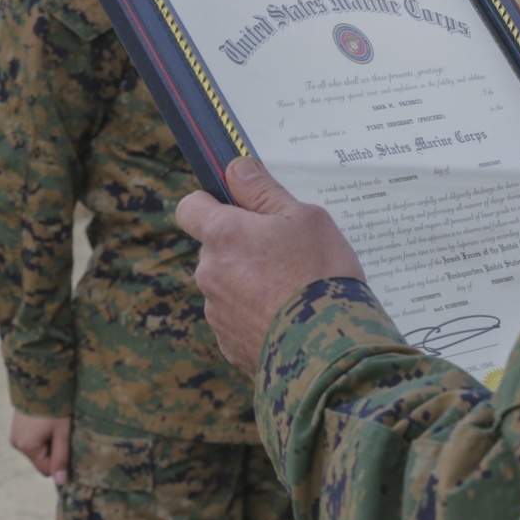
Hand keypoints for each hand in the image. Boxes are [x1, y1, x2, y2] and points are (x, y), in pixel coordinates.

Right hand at [11, 411, 71, 483]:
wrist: (42, 380)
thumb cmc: (56, 407)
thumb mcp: (63, 433)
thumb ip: (61, 457)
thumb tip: (60, 482)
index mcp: (27, 447)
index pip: (46, 469)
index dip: (60, 461)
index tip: (69, 444)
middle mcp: (16, 443)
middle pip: (41, 459)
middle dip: (54, 449)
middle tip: (63, 431)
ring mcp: (15, 434)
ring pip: (38, 449)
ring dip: (49, 440)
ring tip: (55, 424)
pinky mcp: (17, 427)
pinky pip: (33, 439)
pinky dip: (43, 434)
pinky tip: (48, 420)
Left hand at [176, 157, 365, 375]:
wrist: (330, 350)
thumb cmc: (321, 275)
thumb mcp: (305, 218)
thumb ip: (264, 192)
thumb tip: (235, 168)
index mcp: (224, 235)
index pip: (189, 207)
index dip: (211, 203)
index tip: (239, 208)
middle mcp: (210, 273)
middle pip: (215, 248)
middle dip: (242, 247)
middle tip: (286, 253)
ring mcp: (216, 313)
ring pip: (227, 284)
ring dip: (250, 282)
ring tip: (294, 291)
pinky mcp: (229, 344)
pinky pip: (238, 319)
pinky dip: (257, 315)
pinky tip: (290, 318)